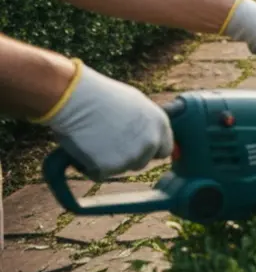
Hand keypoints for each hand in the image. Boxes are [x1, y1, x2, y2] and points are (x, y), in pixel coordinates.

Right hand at [39, 61, 172, 179]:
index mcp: (160, 124)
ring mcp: (132, 156)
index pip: (164, 150)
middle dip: (126, 156)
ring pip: (120, 169)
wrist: (76, 99)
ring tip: (94, 138)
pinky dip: (90, 167)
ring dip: (108, 161)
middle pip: (142, 162)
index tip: (135, 148)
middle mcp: (151, 142)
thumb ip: (146, 124)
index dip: (149, 151)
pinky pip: (99, 174)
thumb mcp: (135, 104)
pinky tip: (85, 147)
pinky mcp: (110, 167)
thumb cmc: (101, 96)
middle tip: (107, 140)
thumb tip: (152, 137)